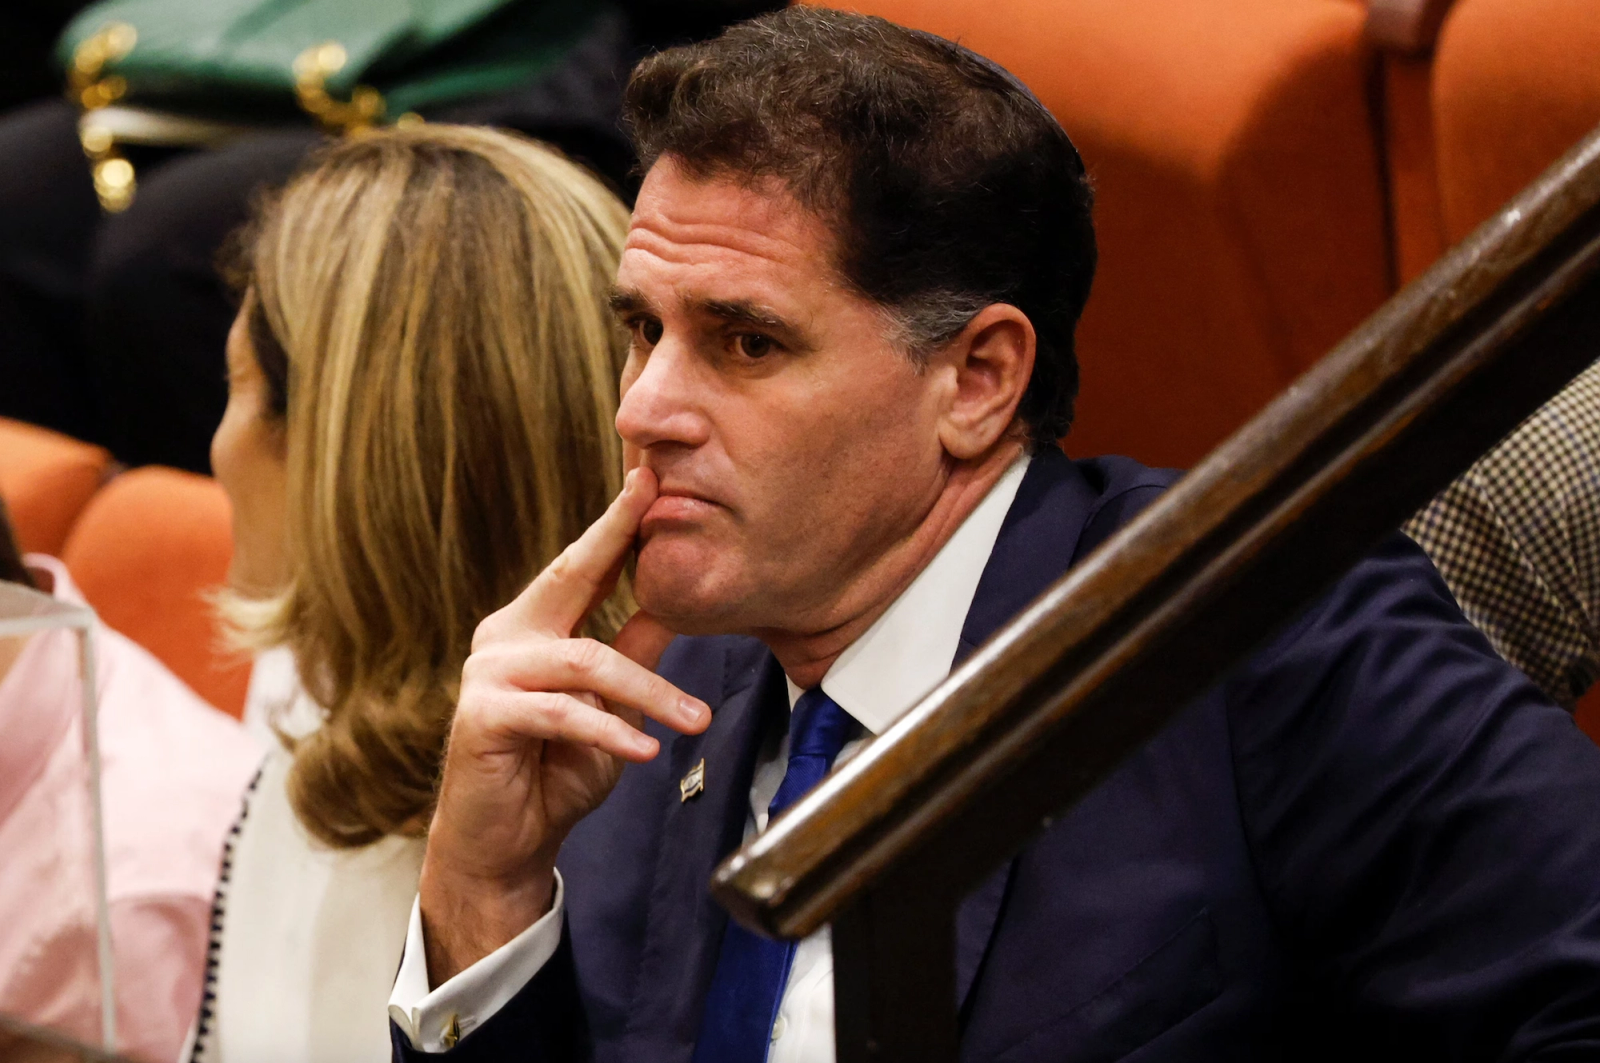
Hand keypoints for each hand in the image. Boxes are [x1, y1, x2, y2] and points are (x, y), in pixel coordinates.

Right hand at [418, 467, 709, 983]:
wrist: (504, 845)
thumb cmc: (553, 773)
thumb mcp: (610, 706)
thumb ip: (633, 653)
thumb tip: (679, 603)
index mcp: (532, 626)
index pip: (581, 566)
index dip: (615, 522)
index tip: (648, 476)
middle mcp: (504, 637)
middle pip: (573, 579)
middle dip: (615, 535)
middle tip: (656, 500)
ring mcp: (488, 674)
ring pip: (586, 662)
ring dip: (649, 692)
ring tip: (693, 719)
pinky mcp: (483, 717)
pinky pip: (563, 713)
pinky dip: (609, 731)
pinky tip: (644, 748)